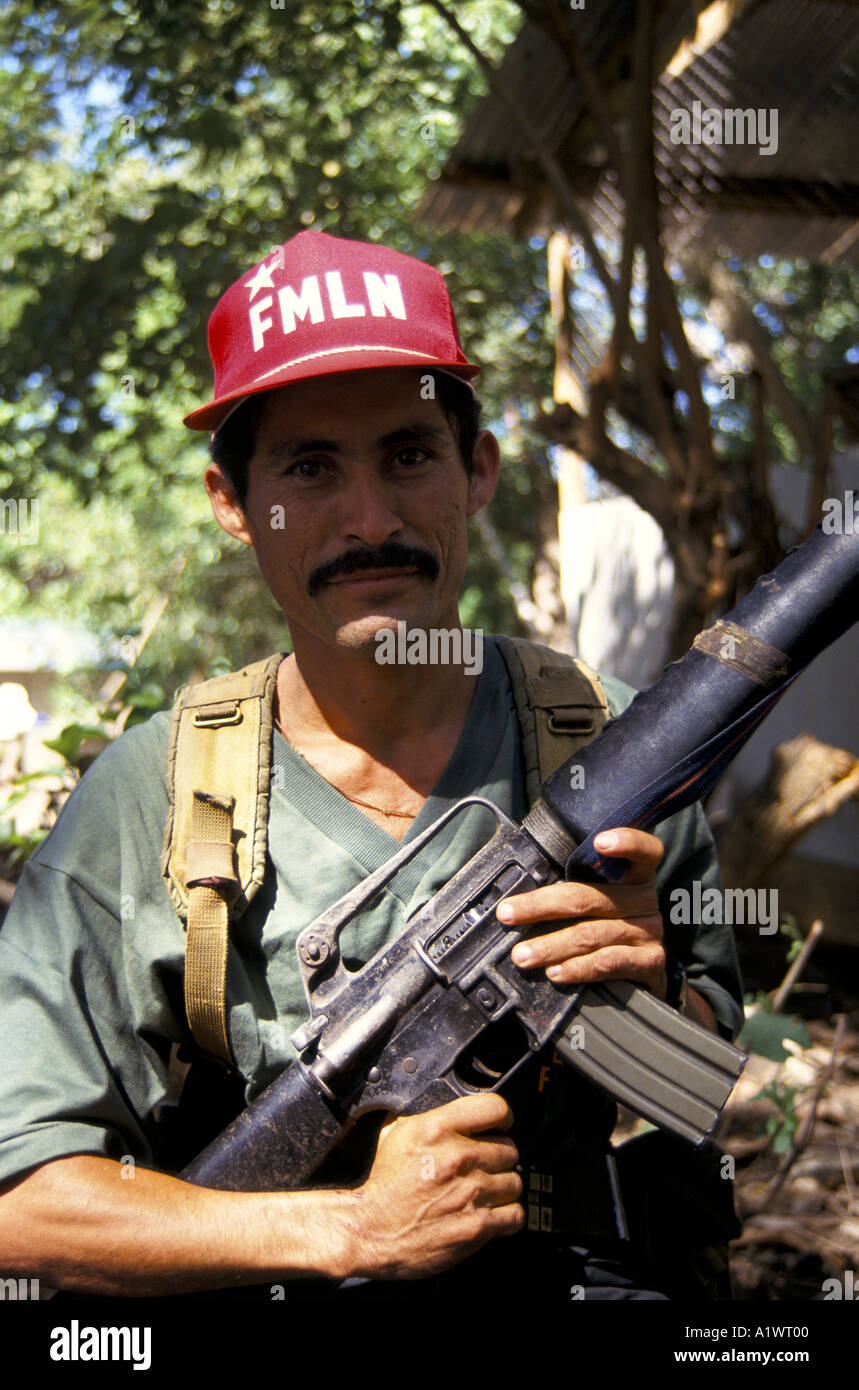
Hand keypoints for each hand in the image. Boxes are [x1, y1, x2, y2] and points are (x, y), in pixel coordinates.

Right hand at [345, 1094, 522, 1279]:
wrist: (371, 1231)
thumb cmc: (383, 1186)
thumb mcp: (395, 1135)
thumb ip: (428, 1118)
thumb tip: (449, 1111)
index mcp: (438, 1128)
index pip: (496, 1108)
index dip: (502, 1118)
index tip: (500, 1127)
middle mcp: (459, 1156)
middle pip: (510, 1148)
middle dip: (499, 1158)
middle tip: (485, 1167)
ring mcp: (471, 1192)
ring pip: (515, 1181)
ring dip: (504, 1187)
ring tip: (488, 1192)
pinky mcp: (477, 1225)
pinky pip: (515, 1214)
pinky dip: (508, 1215)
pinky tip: (494, 1214)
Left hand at [497, 827, 668, 998]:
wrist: (642, 977)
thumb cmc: (609, 928)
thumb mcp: (600, 902)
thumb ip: (571, 893)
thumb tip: (516, 901)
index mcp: (634, 877)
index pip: (643, 851)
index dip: (627, 842)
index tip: (600, 841)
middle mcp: (645, 900)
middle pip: (588, 897)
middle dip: (540, 905)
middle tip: (507, 914)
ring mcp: (649, 932)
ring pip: (591, 934)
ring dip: (550, 946)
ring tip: (522, 955)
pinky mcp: (649, 963)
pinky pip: (607, 963)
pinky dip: (578, 968)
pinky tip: (556, 972)